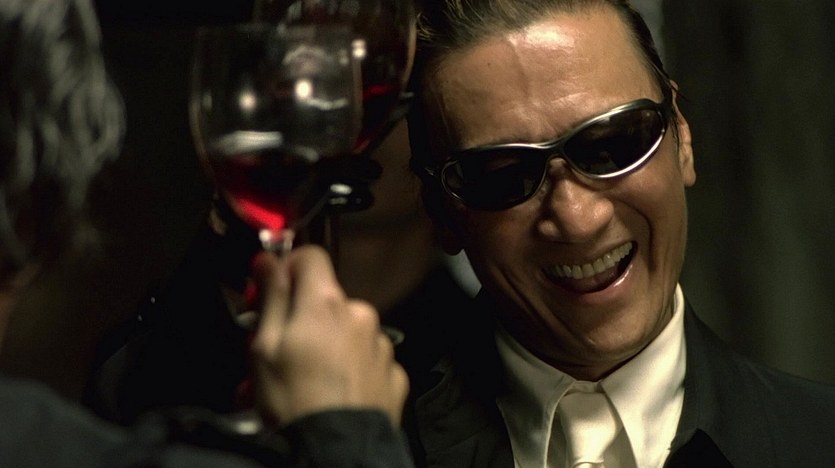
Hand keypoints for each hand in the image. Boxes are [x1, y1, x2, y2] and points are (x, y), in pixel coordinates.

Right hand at [249, 245, 407, 425]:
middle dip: (298, 320)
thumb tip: (268, 260)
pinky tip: (327, 394)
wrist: (336, 451)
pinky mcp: (392, 375)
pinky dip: (346, 371)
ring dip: (321, 349)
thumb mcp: (266, 346)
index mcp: (326, 302)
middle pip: (325, 302)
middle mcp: (360, 316)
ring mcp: (380, 346)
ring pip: (344, 334)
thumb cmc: (296, 403)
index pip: (310, 256)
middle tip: (273, 352)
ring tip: (296, 383)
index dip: (286, 268)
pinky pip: (364, 362)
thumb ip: (271, 296)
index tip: (268, 291)